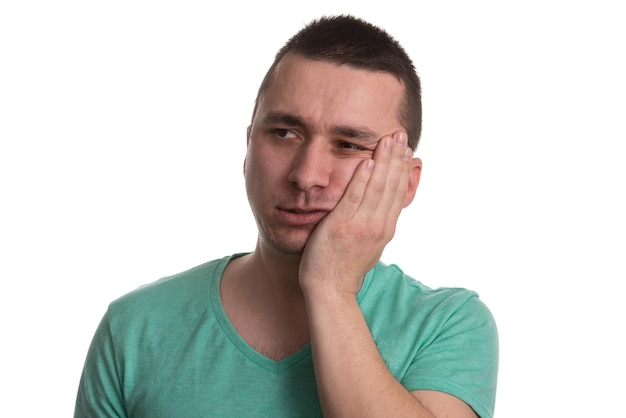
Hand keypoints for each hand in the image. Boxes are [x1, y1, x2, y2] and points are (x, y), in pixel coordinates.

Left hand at [299, 131, 414, 297]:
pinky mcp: (343, 225)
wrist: (331, 289)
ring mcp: (362, 225)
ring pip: (378, 187)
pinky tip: (366, 159)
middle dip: (397, 158)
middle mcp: (379, 225)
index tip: (407, 149)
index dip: (404, 168)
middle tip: (401, 134)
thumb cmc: (345, 266)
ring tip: (388, 139)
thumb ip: (379, 222)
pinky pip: (354, 197)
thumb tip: (386, 204)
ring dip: (384, 160)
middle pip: (392, 185)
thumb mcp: (371, 244)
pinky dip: (362, 177)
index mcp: (386, 228)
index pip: (399, 192)